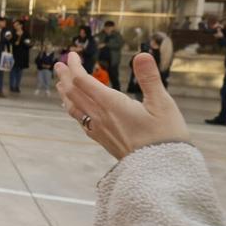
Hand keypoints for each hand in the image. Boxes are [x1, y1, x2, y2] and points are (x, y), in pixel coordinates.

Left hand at [54, 52, 188, 160]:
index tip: (71, 55)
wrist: (160, 170)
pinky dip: (74, 110)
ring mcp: (99, 130)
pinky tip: (76, 111)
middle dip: (65, 77)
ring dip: (65, 93)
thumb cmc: (166, 136)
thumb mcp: (163, 103)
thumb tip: (141, 55)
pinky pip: (81, 122)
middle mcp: (100, 116)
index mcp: (111, 104)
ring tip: (61, 85)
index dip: (74, 66)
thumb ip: (149, 78)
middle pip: (74, 93)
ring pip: (74, 108)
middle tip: (59, 64)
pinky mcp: (102, 140)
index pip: (83, 81)